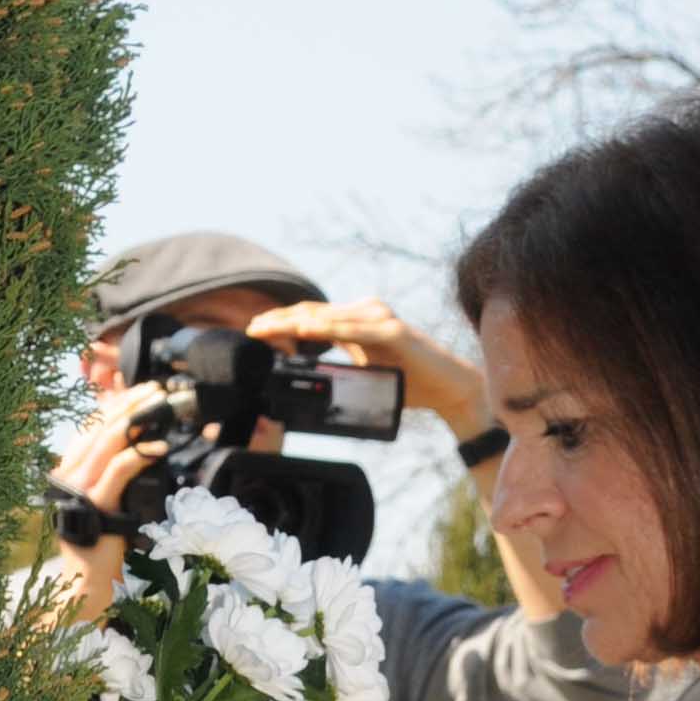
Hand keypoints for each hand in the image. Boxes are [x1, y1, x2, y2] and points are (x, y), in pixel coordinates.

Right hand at [37, 383, 178, 620]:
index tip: (142, 391)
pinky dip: (140, 455)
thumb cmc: (103, 544)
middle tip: (156, 390)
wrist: (87, 582)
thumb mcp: (106, 501)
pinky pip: (119, 471)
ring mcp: (79, 488)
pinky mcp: (96, 504)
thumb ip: (114, 475)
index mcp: (68, 469)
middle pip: (100, 427)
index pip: (92, 426)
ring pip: (108, 442)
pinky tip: (160, 447)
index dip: (117, 404)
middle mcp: (68, 474)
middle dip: (130, 403)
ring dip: (137, 419)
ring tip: (160, 406)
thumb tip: (141, 446)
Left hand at [244, 298, 492, 438]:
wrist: (449, 388)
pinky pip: (355, 329)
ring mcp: (381, 319)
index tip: (253, 331)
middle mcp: (367, 312)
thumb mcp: (365, 373)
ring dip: (295, 321)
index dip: (280, 322)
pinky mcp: (394, 331)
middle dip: (278, 320)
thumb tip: (311, 378)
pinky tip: (306, 329)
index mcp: (357, 320)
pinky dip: (329, 328)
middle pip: (314, 312)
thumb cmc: (409, 382)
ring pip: (329, 317)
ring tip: (268, 328)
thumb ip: (341, 366)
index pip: (312, 317)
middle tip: (250, 329)